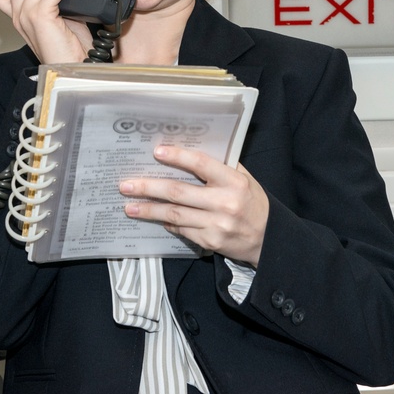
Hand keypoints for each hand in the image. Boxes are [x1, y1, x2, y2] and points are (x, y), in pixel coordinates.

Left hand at [119, 145, 269, 266]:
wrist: (267, 238)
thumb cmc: (253, 203)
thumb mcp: (244, 179)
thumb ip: (221, 166)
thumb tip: (188, 152)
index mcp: (234, 182)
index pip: (202, 165)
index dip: (178, 157)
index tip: (157, 152)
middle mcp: (224, 203)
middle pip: (179, 192)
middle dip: (149, 188)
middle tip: (126, 185)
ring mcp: (216, 225)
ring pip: (175, 215)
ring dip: (149, 210)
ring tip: (129, 206)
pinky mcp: (210, 242)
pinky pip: (182, 230)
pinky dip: (167, 223)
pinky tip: (155, 218)